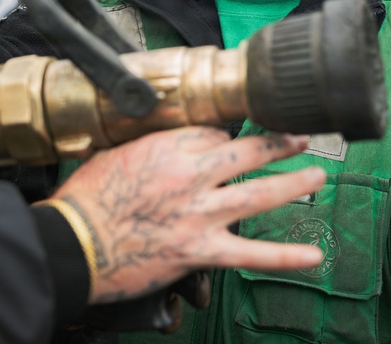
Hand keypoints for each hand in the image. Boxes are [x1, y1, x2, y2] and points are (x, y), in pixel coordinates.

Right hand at [51, 128, 325, 304]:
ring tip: (316, 175)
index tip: (232, 140)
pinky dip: (284, 257)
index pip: (212, 133)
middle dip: (277, 143)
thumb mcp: (114, 155)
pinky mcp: (198, 250)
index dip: (226, 136)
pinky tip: (312, 256)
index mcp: (166, 148)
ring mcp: (199, 214)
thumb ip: (147, 148)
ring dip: (293, 183)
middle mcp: (190, 176)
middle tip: (299, 136)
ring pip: (258, 195)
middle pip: (247, 152)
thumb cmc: (85, 200)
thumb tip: (161, 148)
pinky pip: (249, 254)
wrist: (74, 241)